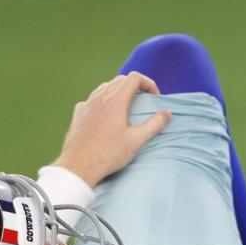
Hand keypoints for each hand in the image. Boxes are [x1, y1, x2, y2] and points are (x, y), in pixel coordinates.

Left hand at [52, 72, 170, 186]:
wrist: (79, 166)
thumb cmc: (108, 154)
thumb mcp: (136, 141)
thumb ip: (154, 125)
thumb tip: (167, 114)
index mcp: (116, 101)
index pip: (134, 78)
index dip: (148, 83)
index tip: (153, 98)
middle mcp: (100, 98)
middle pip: (120, 80)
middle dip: (135, 86)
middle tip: (143, 102)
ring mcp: (87, 104)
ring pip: (105, 87)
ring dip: (118, 92)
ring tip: (126, 108)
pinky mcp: (79, 113)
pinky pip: (92, 99)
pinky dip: (103, 101)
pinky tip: (106, 115)